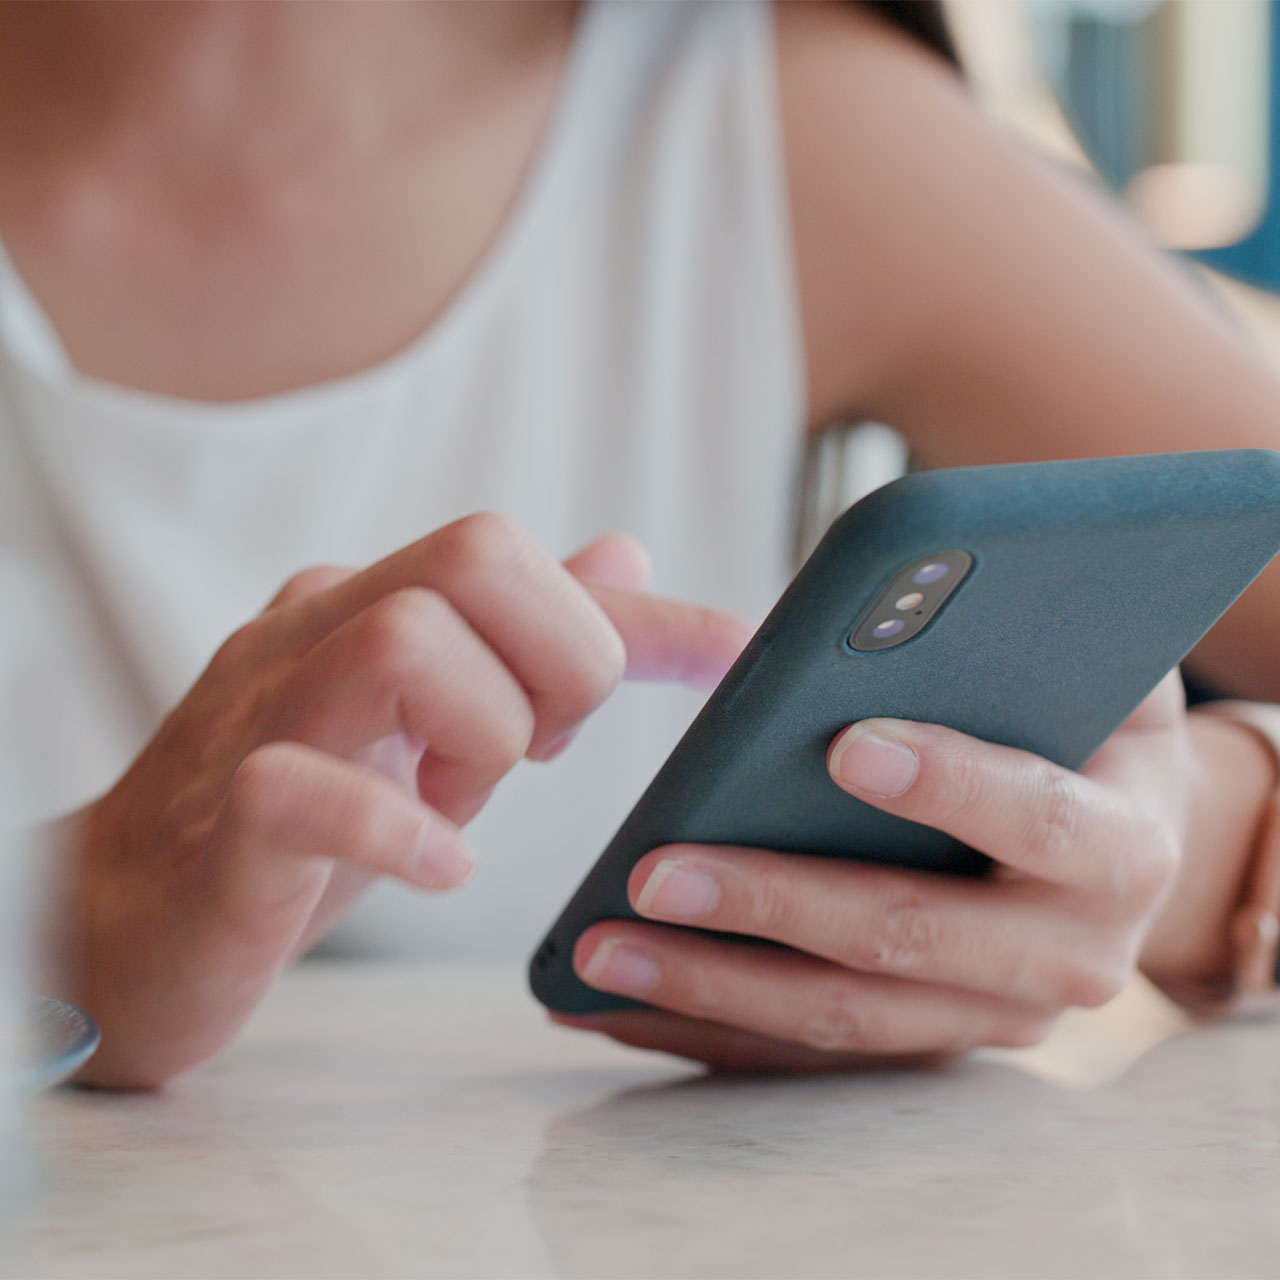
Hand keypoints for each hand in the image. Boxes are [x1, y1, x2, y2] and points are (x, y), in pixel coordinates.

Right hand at [56, 515, 750, 1086]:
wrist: (123, 916)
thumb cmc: (295, 818)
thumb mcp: (434, 724)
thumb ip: (522, 645)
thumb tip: (625, 558)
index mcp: (373, 609)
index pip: (524, 562)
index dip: (646, 616)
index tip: (742, 656)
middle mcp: (315, 634)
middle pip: (474, 557)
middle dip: (559, 663)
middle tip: (542, 749)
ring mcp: (261, 717)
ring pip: (405, 644)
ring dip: (483, 737)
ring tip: (460, 805)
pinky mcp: (221, 822)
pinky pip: (307, 788)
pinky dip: (398, 830)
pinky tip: (437, 864)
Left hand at [565, 671, 1196, 1071]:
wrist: (1115, 843)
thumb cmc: (1084, 728)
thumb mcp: (1082, 658)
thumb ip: (1017, 623)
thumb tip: (895, 584)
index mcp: (1118, 845)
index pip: (1039, 818)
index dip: (949, 783)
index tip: (842, 745)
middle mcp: (1068, 955)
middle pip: (908, 938)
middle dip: (774, 907)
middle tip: (653, 874)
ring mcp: (992, 1017)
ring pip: (843, 1017)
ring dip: (714, 987)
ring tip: (601, 950)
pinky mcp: (925, 1046)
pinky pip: (810, 1055)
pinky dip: (712, 1031)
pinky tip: (618, 1005)